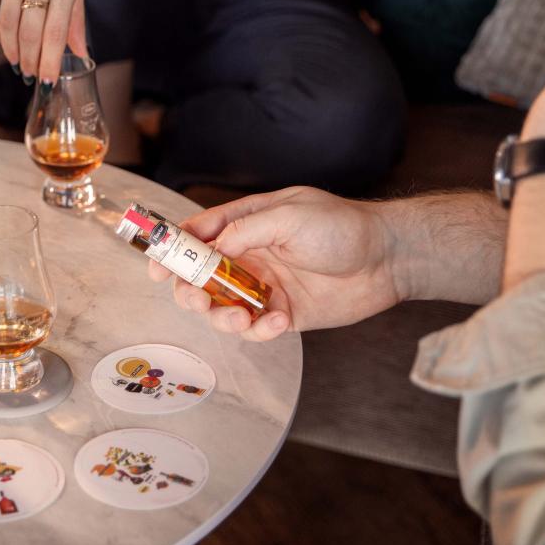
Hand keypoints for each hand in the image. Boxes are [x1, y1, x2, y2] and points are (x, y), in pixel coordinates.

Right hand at [0, 0, 87, 83]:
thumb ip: (75, 15)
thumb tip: (79, 52)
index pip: (54, 33)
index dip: (49, 62)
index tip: (47, 81)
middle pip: (28, 32)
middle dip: (28, 60)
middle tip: (29, 74)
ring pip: (5, 21)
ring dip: (9, 47)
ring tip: (15, 60)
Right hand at [148, 187, 399, 341]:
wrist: (388, 259)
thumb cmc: (342, 226)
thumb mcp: (290, 215)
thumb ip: (245, 229)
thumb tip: (210, 247)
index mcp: (248, 223)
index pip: (200, 235)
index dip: (174, 249)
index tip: (156, 266)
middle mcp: (251, 255)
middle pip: (201, 276)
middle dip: (190, 290)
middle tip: (196, 300)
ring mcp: (265, 286)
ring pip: (224, 307)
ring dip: (222, 316)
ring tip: (240, 318)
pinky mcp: (283, 313)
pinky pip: (256, 328)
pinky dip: (259, 330)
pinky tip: (276, 321)